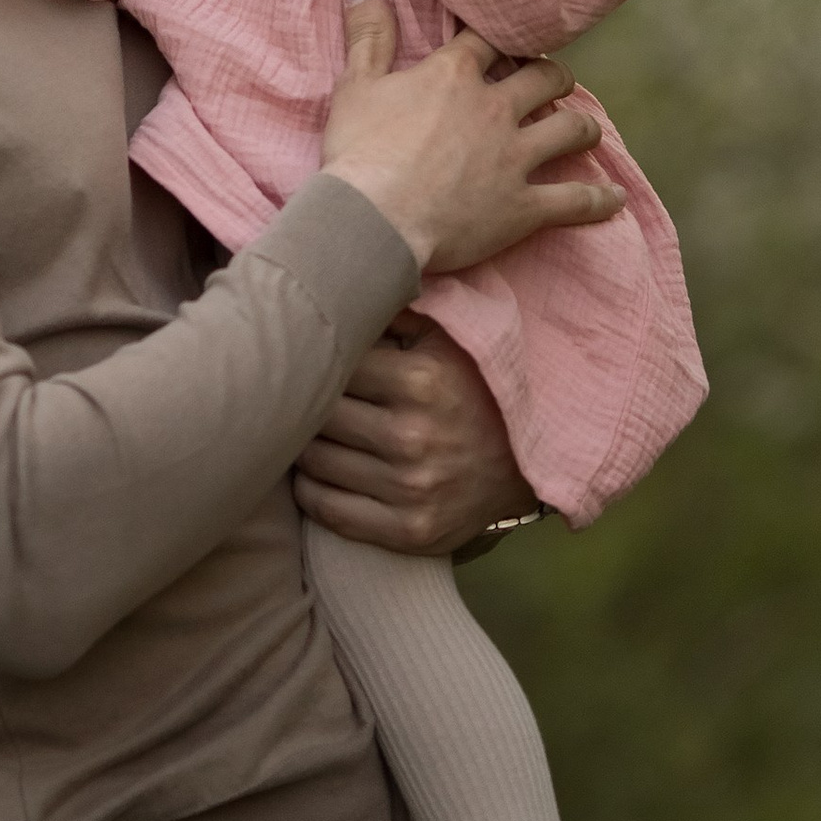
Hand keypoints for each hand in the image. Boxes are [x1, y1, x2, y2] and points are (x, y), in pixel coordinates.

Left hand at [295, 320, 529, 555]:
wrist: (525, 464)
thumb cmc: (473, 390)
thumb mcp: (446, 340)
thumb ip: (391, 314)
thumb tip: (332, 289)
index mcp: (421, 382)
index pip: (333, 365)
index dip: (318, 361)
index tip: (309, 360)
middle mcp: (413, 437)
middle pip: (318, 416)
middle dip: (304, 404)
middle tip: (295, 397)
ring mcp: (411, 490)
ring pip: (315, 463)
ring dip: (302, 447)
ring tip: (305, 433)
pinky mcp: (409, 530)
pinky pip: (329, 510)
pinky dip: (309, 491)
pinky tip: (314, 474)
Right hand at [318, 0, 621, 273]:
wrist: (373, 221)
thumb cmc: (358, 152)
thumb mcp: (355, 84)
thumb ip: (368, 33)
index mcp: (455, 75)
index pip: (489, 39)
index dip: (501, 36)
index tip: (507, 38)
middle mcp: (494, 108)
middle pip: (543, 78)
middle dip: (553, 76)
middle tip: (552, 82)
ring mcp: (515, 157)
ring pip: (570, 129)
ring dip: (582, 126)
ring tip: (585, 128)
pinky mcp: (524, 206)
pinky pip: (575, 200)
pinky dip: (599, 199)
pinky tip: (614, 198)